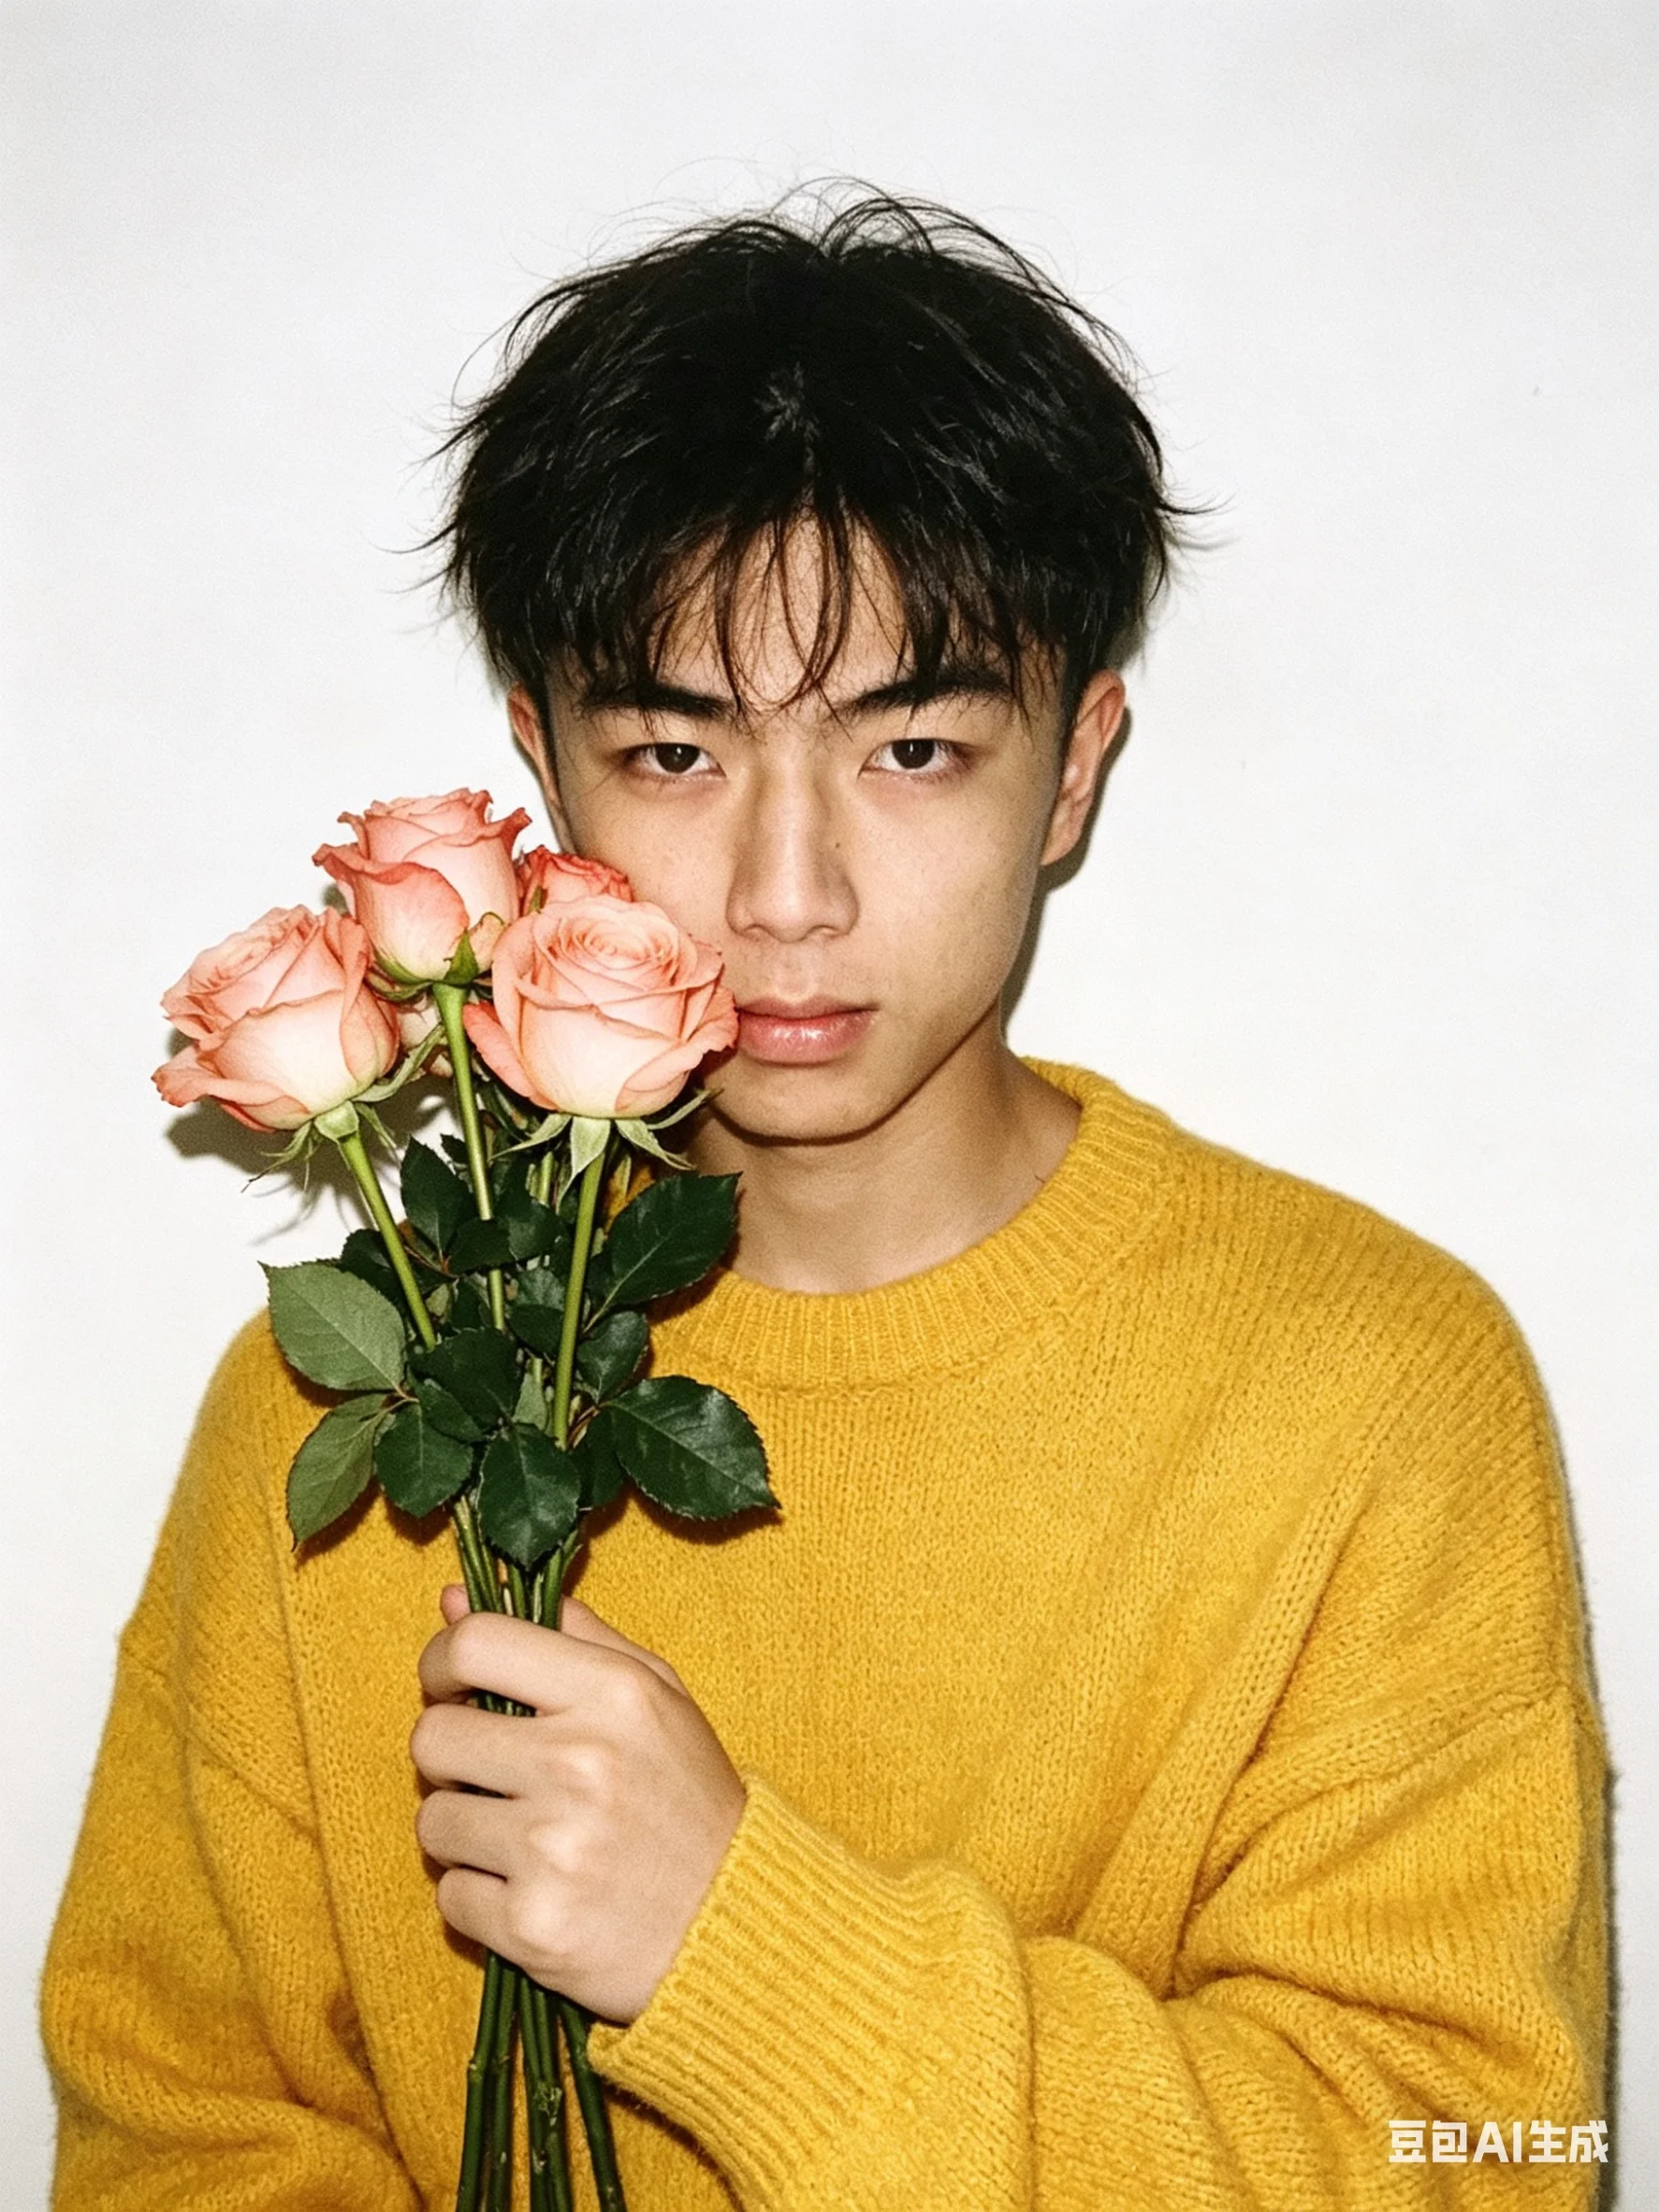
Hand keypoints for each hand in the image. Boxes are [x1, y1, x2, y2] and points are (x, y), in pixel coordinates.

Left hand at [410, 1585, 746, 2023]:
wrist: (733, 1922)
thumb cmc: (684, 1795)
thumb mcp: (652, 1692)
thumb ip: (565, 1633)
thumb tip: (452, 1599)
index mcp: (612, 1692)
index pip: (474, 1645)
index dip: (441, 1663)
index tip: (452, 1688)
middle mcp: (579, 1763)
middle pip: (433, 1736)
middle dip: (453, 1756)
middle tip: (497, 1775)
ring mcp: (553, 1848)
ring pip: (433, 1820)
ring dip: (465, 1831)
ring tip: (523, 1838)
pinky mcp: (531, 1925)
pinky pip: (448, 1894)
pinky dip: (479, 1896)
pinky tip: (532, 1890)